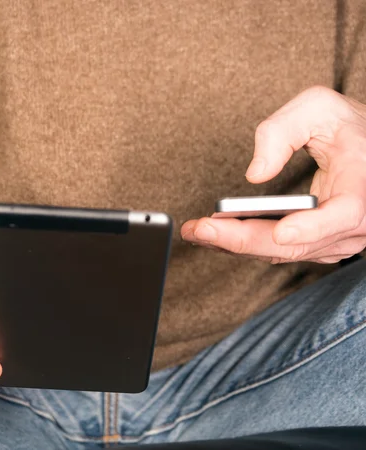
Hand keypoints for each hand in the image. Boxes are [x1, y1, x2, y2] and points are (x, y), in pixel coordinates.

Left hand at [182, 86, 365, 263]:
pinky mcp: (319, 245)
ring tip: (195, 231)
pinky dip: (246, 244)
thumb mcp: (317, 108)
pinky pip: (279, 250)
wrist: (364, 148)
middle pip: (297, 244)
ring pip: (283, 252)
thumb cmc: (343, 126)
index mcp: (362, 185)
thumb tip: (255, 173)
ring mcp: (338, 238)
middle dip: (243, 239)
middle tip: (200, 229)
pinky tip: (214, 235)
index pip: (345, 214)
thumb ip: (282, 131)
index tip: (281, 232)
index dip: (312, 227)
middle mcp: (356, 221)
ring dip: (236, 245)